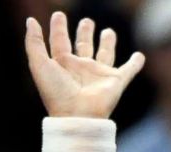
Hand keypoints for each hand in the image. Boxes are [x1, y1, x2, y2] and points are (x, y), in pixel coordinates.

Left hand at [23, 13, 142, 118]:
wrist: (77, 117)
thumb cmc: (57, 93)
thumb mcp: (39, 65)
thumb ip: (34, 43)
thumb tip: (31, 20)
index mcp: (62, 65)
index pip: (60, 42)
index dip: (58, 28)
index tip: (58, 14)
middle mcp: (81, 69)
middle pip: (83, 46)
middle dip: (84, 33)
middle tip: (86, 21)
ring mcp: (98, 75)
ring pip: (104, 55)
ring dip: (107, 43)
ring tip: (108, 31)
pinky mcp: (116, 82)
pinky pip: (128, 70)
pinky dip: (135, 64)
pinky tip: (140, 56)